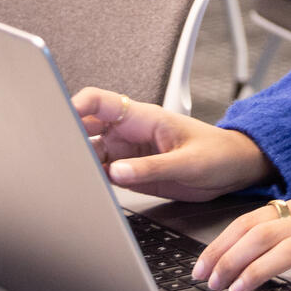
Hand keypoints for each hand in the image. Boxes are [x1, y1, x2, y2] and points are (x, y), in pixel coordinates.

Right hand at [73, 86, 275, 201]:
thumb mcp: (188, 162)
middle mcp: (129, 132)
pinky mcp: (130, 173)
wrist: (233, 170)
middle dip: (69, 137)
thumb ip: (151, 167)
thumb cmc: (217, 154)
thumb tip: (116, 171)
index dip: (75, 105)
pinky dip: (92, 181)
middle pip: (86, 128)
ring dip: (79, 163)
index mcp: (143, 117)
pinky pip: (103, 174)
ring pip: (90, 154)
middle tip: (56, 154)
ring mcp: (127, 153)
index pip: (100, 102)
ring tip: (67, 176)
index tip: (58, 118)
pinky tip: (85, 189)